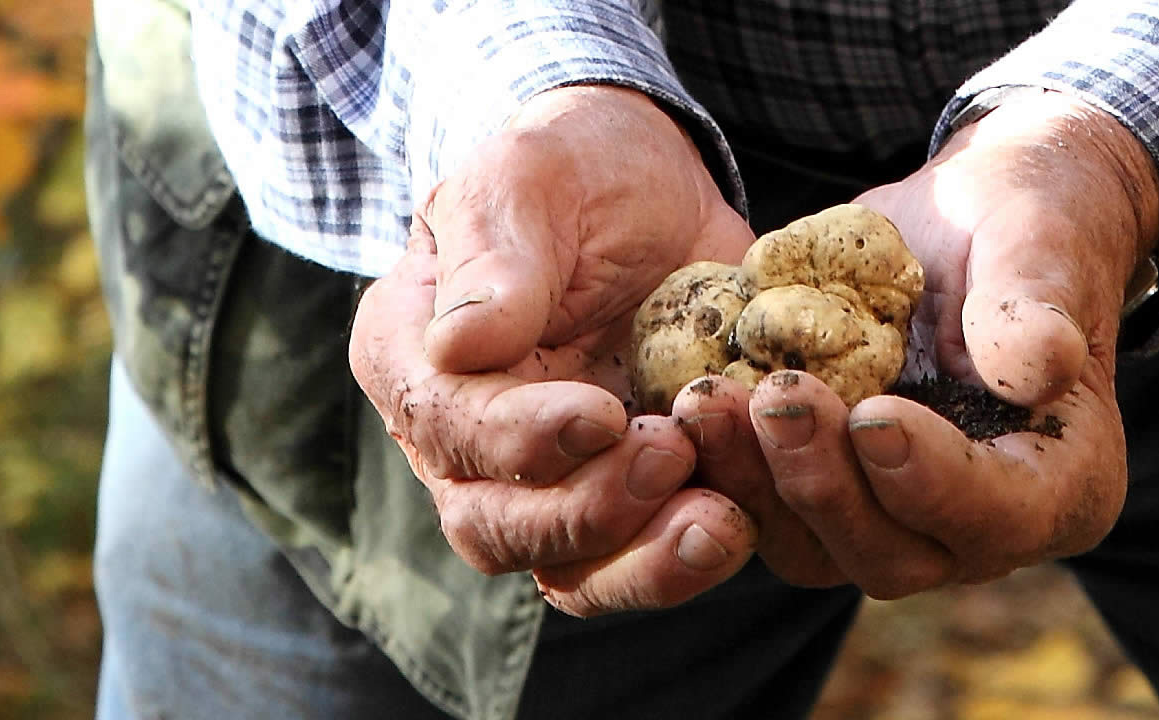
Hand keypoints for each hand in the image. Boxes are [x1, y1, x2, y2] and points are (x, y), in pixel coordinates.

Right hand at [349, 86, 757, 615]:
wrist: (652, 189)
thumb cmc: (573, 168)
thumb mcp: (532, 177)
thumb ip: (495, 257)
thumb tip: (461, 343)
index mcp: (414, 358)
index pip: (450, 425)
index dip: (521, 437)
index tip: (600, 415)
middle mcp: (465, 443)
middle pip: (499, 526)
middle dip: (589, 510)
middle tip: (671, 456)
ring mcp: (547, 482)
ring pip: (571, 570)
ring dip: (644, 562)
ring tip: (719, 527)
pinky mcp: (628, 496)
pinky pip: (642, 560)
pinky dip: (687, 556)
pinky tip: (744, 520)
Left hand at [674, 91, 1158, 595]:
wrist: (970, 221)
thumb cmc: (1027, 225)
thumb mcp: (1042, 243)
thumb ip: (1038, 307)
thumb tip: (1040, 368)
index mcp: (1060, 486)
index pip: (997, 513)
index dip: (932, 478)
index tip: (874, 414)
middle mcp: (975, 528)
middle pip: (891, 553)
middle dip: (824, 484)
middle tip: (775, 397)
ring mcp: (891, 521)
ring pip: (812, 548)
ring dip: (755, 482)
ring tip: (706, 400)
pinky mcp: (824, 492)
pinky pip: (764, 508)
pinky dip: (724, 465)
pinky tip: (686, 402)